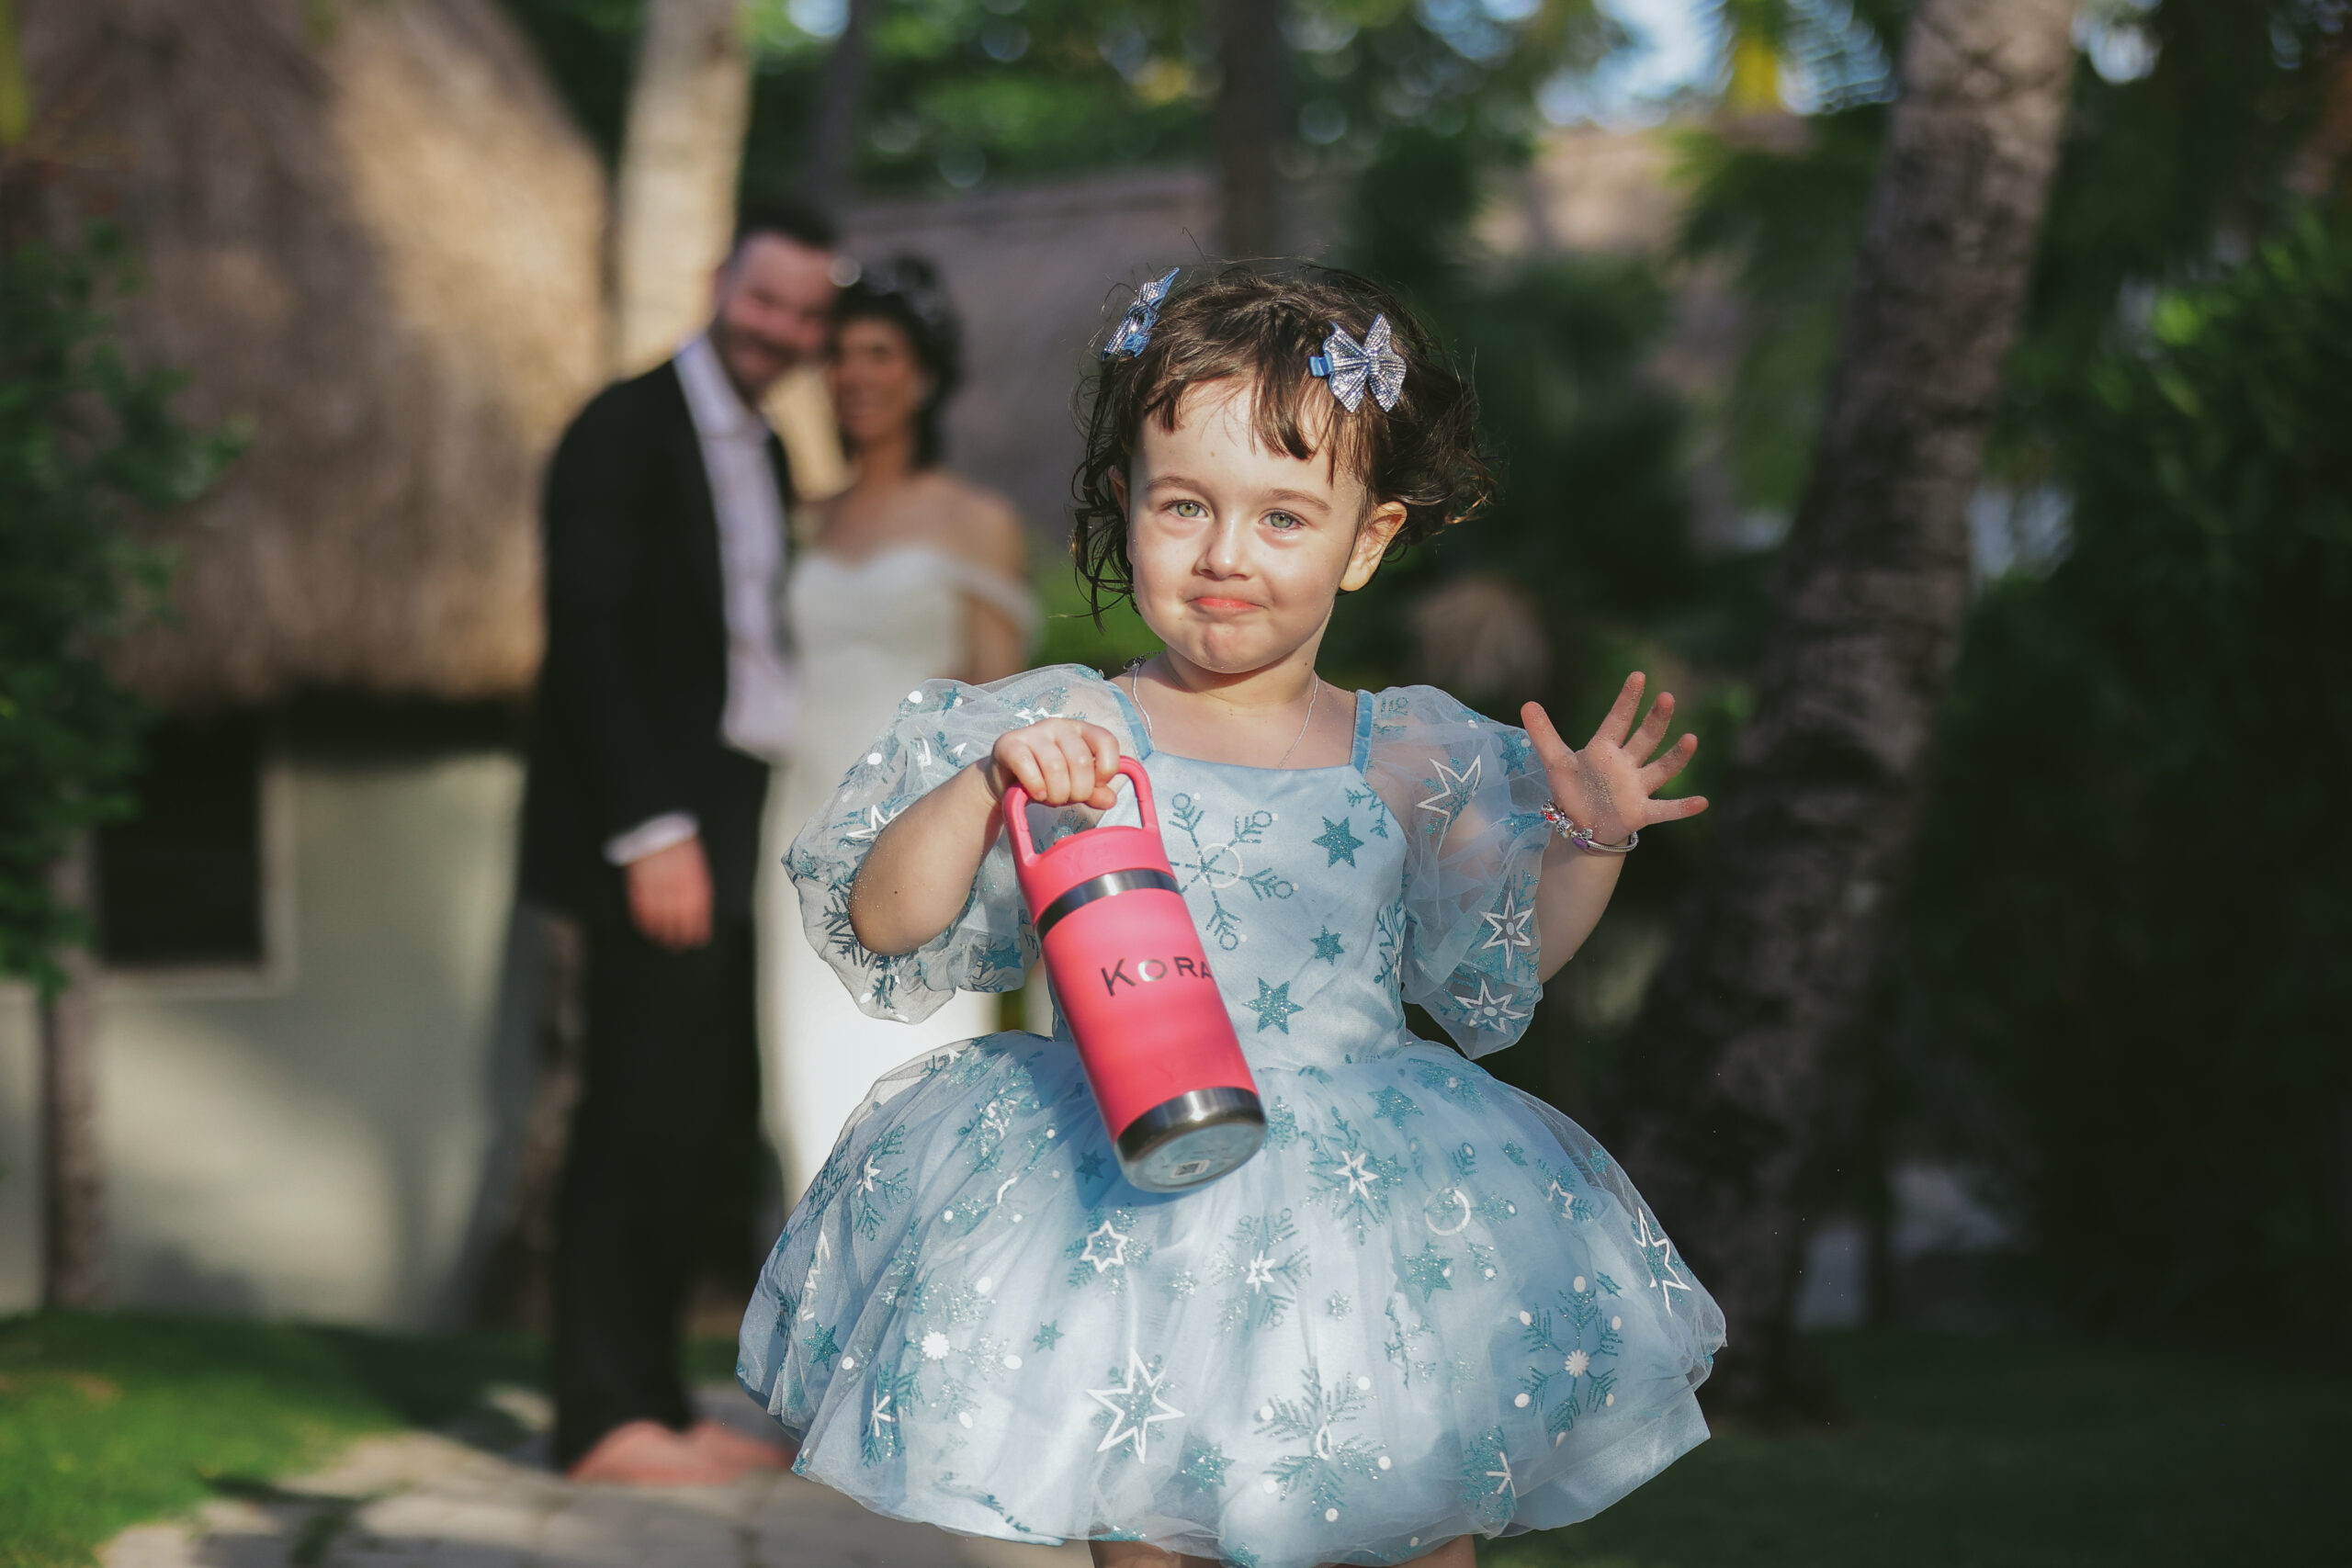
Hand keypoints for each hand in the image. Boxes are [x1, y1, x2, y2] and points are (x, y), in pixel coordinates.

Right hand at [625, 834, 713, 948]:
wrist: (657, 823)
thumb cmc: (678, 842)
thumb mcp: (695, 858)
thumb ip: (697, 881)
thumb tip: (701, 908)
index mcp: (693, 873)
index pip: (698, 905)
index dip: (698, 925)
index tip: (698, 939)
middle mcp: (675, 877)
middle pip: (678, 911)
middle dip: (679, 931)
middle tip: (678, 946)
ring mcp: (656, 877)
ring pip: (659, 909)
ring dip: (662, 928)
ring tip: (663, 940)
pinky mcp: (639, 876)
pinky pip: (641, 900)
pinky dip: (643, 916)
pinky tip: (646, 926)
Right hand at [987, 719, 1124, 809]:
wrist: (1005, 780)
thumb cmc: (1045, 778)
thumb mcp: (1074, 786)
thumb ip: (1094, 792)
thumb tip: (1110, 800)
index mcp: (1080, 730)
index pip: (1107, 741)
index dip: (1107, 769)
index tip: (1096, 786)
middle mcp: (1059, 726)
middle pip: (1082, 760)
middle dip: (1079, 790)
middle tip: (1067, 798)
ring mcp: (1033, 732)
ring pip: (1056, 767)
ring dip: (1057, 793)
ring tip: (1050, 799)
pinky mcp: (1010, 744)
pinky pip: (1028, 768)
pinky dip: (1036, 787)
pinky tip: (1036, 794)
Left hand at [1522, 673, 1708, 845]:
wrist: (1582, 825)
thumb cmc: (1574, 790)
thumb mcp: (1555, 762)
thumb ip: (1543, 734)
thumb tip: (1526, 703)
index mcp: (1605, 749)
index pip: (1617, 720)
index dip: (1627, 700)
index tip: (1638, 676)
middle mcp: (1626, 765)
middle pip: (1644, 739)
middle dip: (1655, 720)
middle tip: (1667, 697)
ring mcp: (1636, 788)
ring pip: (1661, 769)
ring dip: (1676, 756)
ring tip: (1692, 739)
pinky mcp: (1641, 812)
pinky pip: (1666, 810)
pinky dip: (1683, 808)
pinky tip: (1703, 802)